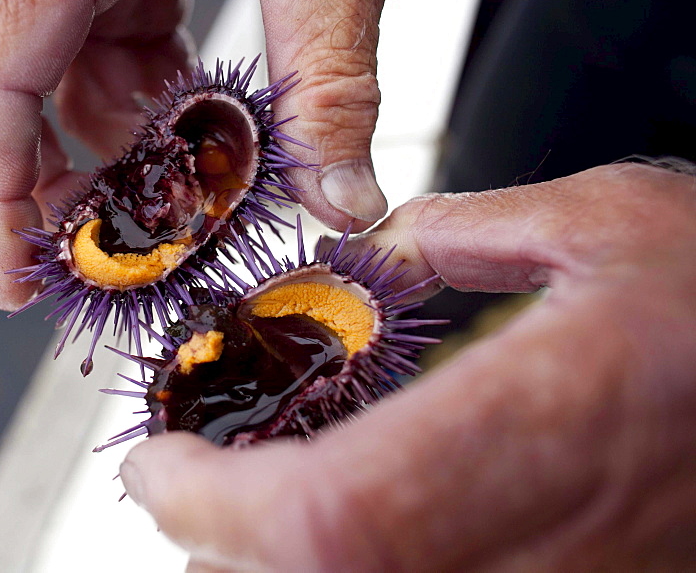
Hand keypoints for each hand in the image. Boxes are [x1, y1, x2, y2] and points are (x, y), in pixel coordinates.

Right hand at [0, 0, 409, 309]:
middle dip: (40, 180)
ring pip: (64, 81)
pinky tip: (192, 141)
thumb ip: (332, 82)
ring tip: (166, 208)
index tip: (10, 266)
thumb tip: (343, 201)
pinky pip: (114, 57)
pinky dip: (148, 113)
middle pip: (8, 83)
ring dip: (110, 155)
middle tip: (87, 260)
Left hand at [120, 163, 695, 569]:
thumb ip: (463, 229)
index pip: (328, 518)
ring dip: (266, 558)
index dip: (213, 504)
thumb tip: (370, 243)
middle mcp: (543, 538)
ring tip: (230, 488)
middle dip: (218, 540)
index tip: (152, 461)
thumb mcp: (607, 221)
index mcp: (541, 427)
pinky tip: (327, 511)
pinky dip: (342, 560)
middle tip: (180, 469)